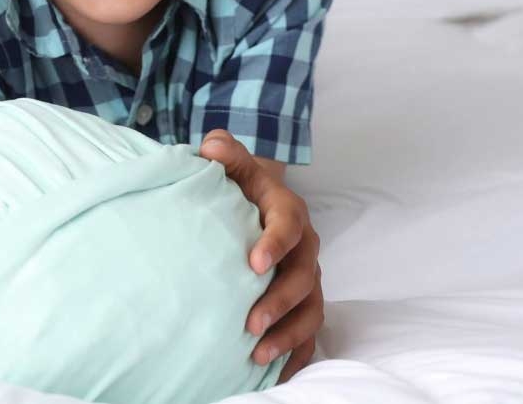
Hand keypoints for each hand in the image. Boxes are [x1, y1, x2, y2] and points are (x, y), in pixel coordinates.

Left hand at [199, 130, 322, 381]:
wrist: (255, 201)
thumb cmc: (240, 186)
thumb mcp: (232, 165)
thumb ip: (225, 154)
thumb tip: (211, 147)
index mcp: (288, 211)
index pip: (289, 225)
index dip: (275, 243)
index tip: (253, 264)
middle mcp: (305, 248)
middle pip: (304, 278)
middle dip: (280, 302)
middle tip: (251, 323)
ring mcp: (307, 278)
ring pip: (310, 311)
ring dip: (288, 335)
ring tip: (258, 356)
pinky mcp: (303, 303)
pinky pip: (308, 333)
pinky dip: (296, 355)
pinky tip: (275, 376)